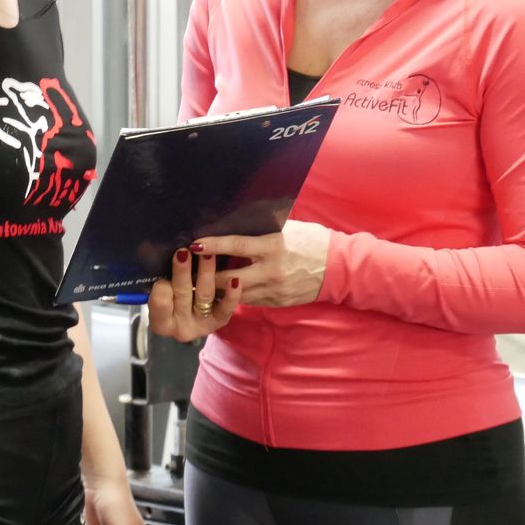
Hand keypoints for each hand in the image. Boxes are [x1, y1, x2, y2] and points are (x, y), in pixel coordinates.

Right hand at [149, 247, 241, 341]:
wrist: (192, 312)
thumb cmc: (168, 295)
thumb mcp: (157, 288)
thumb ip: (155, 274)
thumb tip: (145, 247)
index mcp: (161, 323)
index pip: (159, 305)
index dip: (162, 290)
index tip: (163, 275)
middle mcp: (181, 327)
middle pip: (182, 296)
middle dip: (183, 273)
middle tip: (184, 253)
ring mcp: (202, 324)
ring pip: (204, 295)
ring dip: (205, 273)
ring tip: (207, 254)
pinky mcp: (220, 320)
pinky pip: (226, 308)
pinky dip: (231, 294)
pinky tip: (234, 280)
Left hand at [193, 219, 330, 307]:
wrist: (338, 267)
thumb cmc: (311, 241)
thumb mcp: (288, 229)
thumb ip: (262, 230)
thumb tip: (234, 223)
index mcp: (273, 246)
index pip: (236, 245)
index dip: (213, 246)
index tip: (194, 245)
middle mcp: (271, 270)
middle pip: (229, 278)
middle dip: (206, 277)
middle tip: (186, 272)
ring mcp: (274, 290)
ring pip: (236, 293)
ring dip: (217, 290)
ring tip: (197, 283)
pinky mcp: (277, 302)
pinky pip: (250, 300)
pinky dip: (235, 295)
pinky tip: (223, 291)